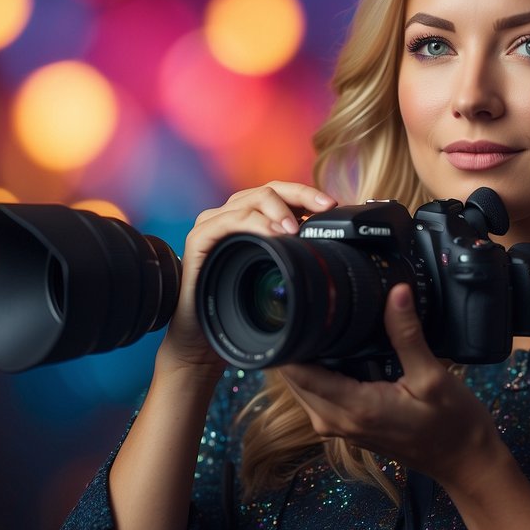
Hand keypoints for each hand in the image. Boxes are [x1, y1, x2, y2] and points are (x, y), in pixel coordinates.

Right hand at [156, 181, 336, 376]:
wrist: (201, 339)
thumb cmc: (236, 310)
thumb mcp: (273, 277)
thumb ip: (292, 256)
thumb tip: (328, 245)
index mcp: (248, 221)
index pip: (279, 194)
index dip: (305, 193)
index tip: (331, 205)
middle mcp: (228, 217)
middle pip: (266, 190)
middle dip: (299, 194)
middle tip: (323, 208)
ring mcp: (211, 226)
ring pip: (248, 200)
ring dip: (277, 209)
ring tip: (296, 228)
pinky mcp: (197, 240)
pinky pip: (226, 221)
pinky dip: (252, 223)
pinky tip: (272, 234)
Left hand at [277, 283, 504, 484]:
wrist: (464, 462)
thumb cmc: (452, 425)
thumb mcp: (433, 376)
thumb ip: (407, 335)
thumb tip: (396, 293)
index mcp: (354, 407)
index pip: (299, 374)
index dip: (289, 342)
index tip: (292, 310)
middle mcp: (338, 421)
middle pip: (293, 380)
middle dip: (295, 346)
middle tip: (307, 307)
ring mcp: (341, 427)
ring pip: (303, 389)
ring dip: (306, 359)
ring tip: (321, 323)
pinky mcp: (348, 427)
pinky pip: (319, 396)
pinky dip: (320, 373)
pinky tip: (336, 349)